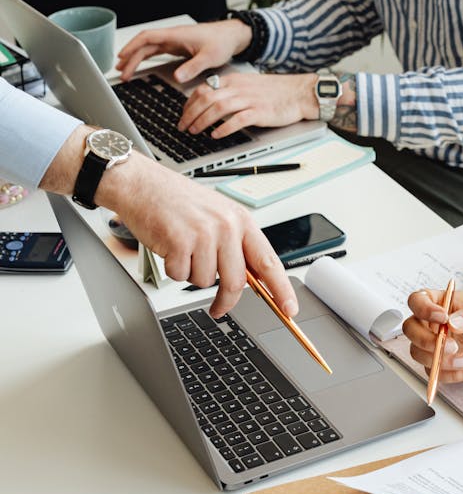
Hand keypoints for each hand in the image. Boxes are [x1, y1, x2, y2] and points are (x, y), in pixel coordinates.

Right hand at [98, 152, 297, 319]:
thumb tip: (251, 279)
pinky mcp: (180, 242)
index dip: (281, 289)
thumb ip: (236, 244)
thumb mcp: (217, 215)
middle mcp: (226, 226)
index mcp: (240, 220)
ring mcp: (204, 233)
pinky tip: (169, 247)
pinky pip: (181, 276)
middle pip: (236, 281)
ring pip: (205, 281)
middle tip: (218, 309)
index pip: (268, 261)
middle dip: (226, 300)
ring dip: (192, 274)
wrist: (142, 184)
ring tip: (183, 249)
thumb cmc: (178, 201)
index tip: (289, 309)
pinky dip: (173, 269)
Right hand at [117, 20, 249, 81]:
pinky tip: (140, 64)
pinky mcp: (178, 47)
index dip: (133, 46)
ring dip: (136, 58)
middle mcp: (172, 37)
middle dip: (131, 57)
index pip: (148, 37)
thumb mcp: (209, 56)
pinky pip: (157, 52)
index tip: (122, 57)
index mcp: (176, 35)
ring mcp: (174, 41)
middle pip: (145, 45)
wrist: (232, 36)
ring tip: (124, 71)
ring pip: (149, 48)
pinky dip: (146, 58)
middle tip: (121, 72)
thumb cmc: (222, 41)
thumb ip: (193, 66)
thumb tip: (177, 76)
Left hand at [178, 72, 318, 137]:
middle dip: (190, 114)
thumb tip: (210, 103)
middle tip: (183, 127)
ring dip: (203, 121)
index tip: (183, 115)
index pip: (203, 89)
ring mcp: (249, 99)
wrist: (299, 92)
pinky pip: (237, 119)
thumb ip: (229, 91)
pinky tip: (216, 135)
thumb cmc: (275, 91)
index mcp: (233, 80)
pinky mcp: (260, 112)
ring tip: (195, 131)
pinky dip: (224, 128)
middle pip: (206, 98)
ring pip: (218, 107)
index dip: (189, 104)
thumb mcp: (248, 85)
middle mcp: (238, 88)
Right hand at [403, 289, 462, 382]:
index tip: (443, 318)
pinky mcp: (437, 363)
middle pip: (410, 329)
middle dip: (427, 341)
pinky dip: (452, 375)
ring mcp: (431, 344)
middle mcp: (430, 323)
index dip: (423, 309)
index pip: (417, 300)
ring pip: (417, 353)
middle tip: (452, 346)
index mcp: (438, 303)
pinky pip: (434, 372)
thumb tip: (453, 322)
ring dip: (440, 361)